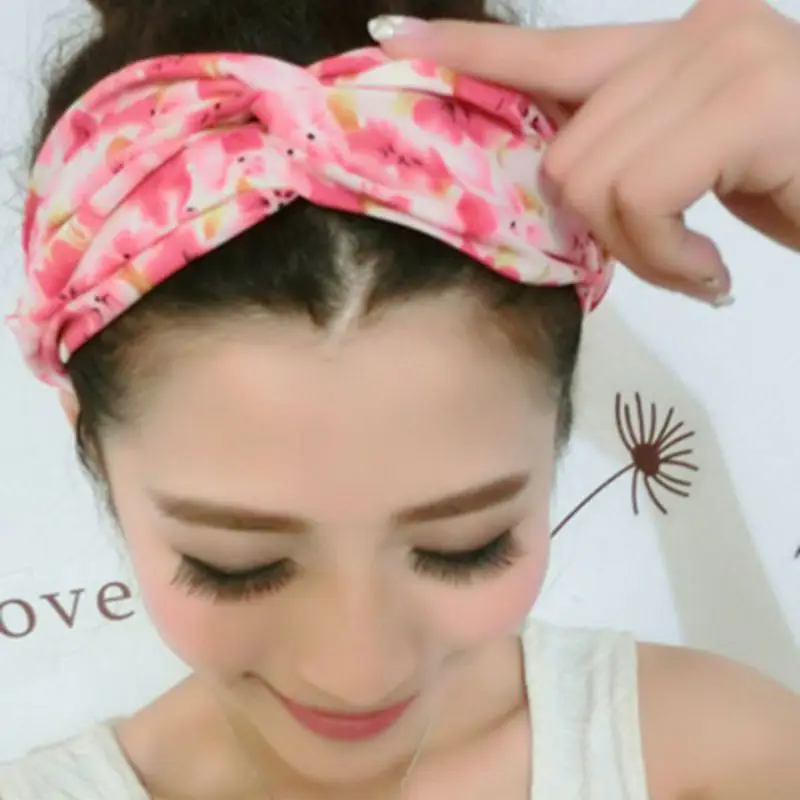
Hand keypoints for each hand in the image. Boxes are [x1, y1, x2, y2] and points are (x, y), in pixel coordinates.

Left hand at [373, 0, 799, 304]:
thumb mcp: (700, 176)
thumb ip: (630, 162)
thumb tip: (568, 195)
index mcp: (672, 48)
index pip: (549, 50)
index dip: (470, 49)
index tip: (394, 36)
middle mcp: (695, 34)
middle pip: (565, 155)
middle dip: (607, 232)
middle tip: (669, 256)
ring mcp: (724, 59)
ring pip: (594, 183)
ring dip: (642, 254)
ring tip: (697, 264)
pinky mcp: (749, 104)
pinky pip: (643, 199)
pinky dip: (668, 260)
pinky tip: (714, 274)